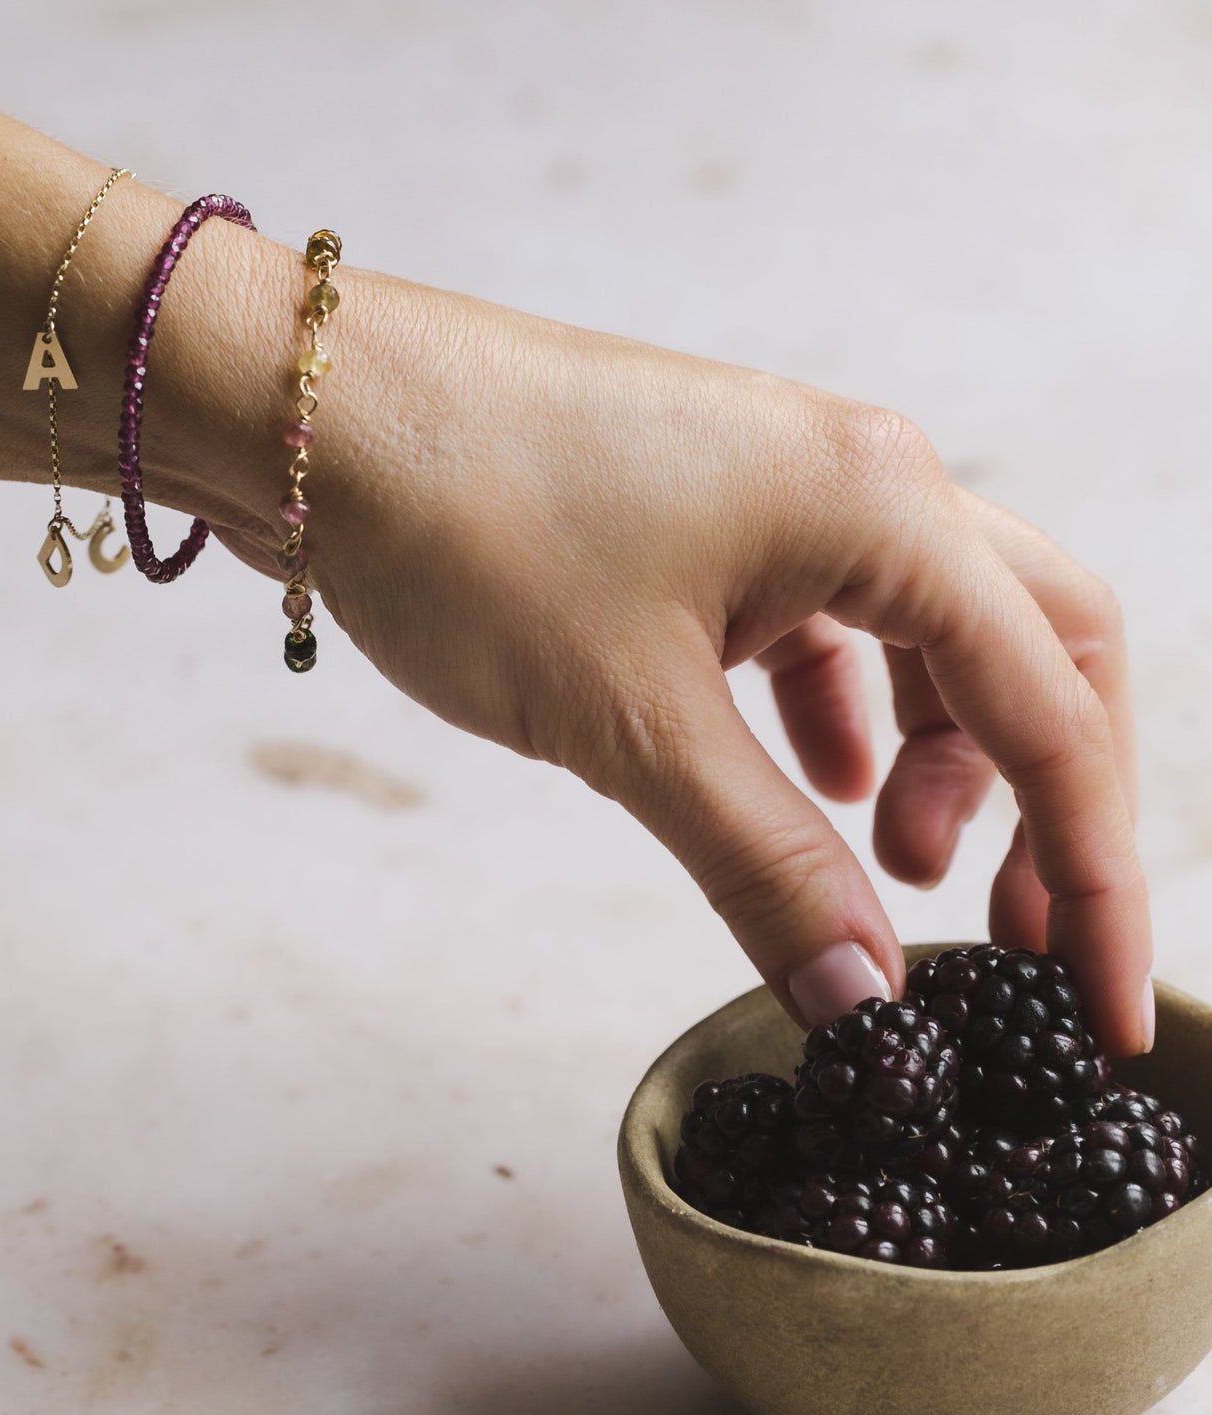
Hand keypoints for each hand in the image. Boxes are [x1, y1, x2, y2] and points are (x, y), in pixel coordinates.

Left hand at [212, 263, 1150, 1056]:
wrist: (310, 408)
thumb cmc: (466, 524)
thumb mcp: (630, 723)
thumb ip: (765, 864)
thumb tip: (866, 998)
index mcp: (882, 504)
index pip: (1051, 709)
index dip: (1098, 872)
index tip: (1103, 1005)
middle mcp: (860, 478)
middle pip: (1034, 647)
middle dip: (1050, 797)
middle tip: (1016, 932)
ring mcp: (783, 487)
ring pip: (931, 633)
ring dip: (944, 754)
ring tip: (897, 864)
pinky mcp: (710, 513)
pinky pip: (830, 621)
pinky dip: (845, 713)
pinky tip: (816, 780)